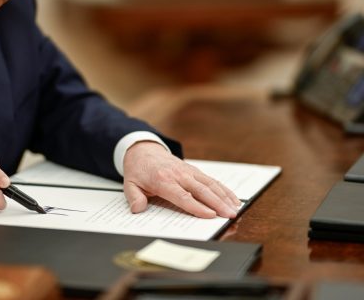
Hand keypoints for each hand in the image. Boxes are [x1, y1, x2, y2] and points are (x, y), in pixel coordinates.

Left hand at [123, 141, 240, 217]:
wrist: (143, 150)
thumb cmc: (138, 170)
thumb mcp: (130, 184)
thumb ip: (134, 197)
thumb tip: (138, 209)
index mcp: (163, 180)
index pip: (182, 196)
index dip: (197, 207)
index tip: (210, 216)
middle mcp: (179, 175)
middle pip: (201, 191)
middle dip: (217, 204)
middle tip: (230, 216)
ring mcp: (188, 171)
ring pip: (210, 184)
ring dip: (224, 197)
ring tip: (235, 209)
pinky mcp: (194, 170)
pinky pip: (211, 180)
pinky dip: (223, 189)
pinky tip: (233, 198)